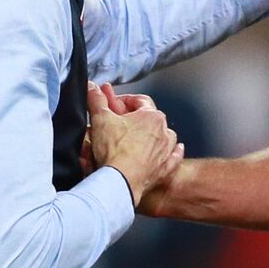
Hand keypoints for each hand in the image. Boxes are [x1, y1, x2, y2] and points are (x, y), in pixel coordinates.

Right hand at [87, 83, 182, 204]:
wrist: (121, 180)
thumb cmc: (114, 150)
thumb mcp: (100, 119)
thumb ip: (97, 100)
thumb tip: (92, 87)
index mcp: (151, 116)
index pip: (139, 100)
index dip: (123, 100)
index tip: (112, 105)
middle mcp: (163, 131)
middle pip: (150, 118)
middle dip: (133, 118)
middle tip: (118, 122)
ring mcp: (166, 150)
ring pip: (165, 136)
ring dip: (154, 134)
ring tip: (141, 136)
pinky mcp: (165, 168)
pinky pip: (174, 157)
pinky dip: (174, 153)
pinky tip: (176, 149)